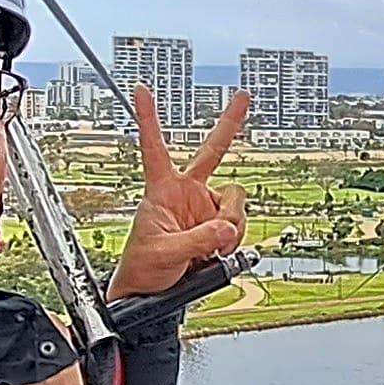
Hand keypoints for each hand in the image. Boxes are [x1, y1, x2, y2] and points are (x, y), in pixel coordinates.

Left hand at [105, 85, 251, 299]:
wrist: (152, 294)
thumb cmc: (143, 269)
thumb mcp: (166, 253)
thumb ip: (199, 239)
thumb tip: (227, 229)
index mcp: (162, 191)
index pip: (154, 147)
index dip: (149, 118)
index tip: (141, 90)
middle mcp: (187, 193)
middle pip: (212, 152)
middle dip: (229, 125)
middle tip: (243, 97)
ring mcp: (205, 209)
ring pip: (236, 201)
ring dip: (233, 224)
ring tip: (215, 247)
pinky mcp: (219, 228)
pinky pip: (240, 225)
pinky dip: (236, 239)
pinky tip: (220, 252)